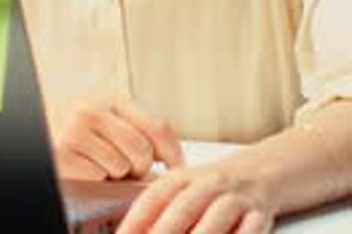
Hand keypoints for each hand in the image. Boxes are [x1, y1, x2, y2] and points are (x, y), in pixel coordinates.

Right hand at [53, 98, 182, 180]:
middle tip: (126, 168)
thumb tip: (174, 159)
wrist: (43, 131)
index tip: (177, 168)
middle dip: (140, 168)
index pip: (157, 126)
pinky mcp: (63, 154)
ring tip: (102, 165)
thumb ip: (139, 131)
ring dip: (115, 175)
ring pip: (121, 167)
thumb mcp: (112, 123)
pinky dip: (95, 181)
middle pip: (142, 151)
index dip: (173, 152)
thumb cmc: (83, 133)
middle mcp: (94, 110)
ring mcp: (76, 131)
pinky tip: (87, 169)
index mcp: (113, 100)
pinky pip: (97, 177)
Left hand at [116, 163, 275, 232]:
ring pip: (214, 222)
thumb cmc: (213, 191)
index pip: (154, 197)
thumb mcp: (184, 192)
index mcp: (182, 178)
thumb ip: (159, 214)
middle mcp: (208, 185)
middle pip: (183, 209)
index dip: (136, 220)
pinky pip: (248, 232)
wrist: (263, 172)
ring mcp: (236, 200)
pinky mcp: (260, 216)